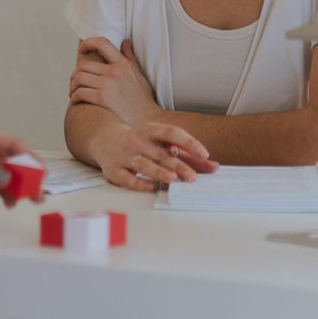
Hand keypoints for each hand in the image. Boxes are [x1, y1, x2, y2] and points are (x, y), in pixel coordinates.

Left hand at [69, 38, 159, 126]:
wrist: (148, 121)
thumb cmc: (143, 100)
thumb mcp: (139, 75)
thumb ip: (130, 57)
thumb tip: (124, 41)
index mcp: (123, 64)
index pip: (102, 43)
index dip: (88, 43)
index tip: (82, 49)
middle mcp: (114, 72)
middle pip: (83, 65)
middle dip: (75, 74)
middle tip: (75, 83)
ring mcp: (108, 84)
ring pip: (78, 78)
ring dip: (72, 86)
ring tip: (74, 93)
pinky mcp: (102, 98)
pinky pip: (79, 93)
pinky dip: (74, 97)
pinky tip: (77, 101)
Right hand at [91, 121, 218, 192]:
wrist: (104, 139)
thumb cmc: (139, 142)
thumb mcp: (160, 142)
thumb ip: (186, 154)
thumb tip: (213, 166)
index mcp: (150, 130)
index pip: (172, 132)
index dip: (189, 142)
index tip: (204, 154)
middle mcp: (137, 140)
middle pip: (161, 153)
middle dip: (178, 165)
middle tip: (193, 177)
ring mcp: (124, 155)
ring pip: (144, 164)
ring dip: (159, 171)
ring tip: (173, 179)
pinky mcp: (114, 170)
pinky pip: (127, 178)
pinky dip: (139, 183)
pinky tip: (151, 187)